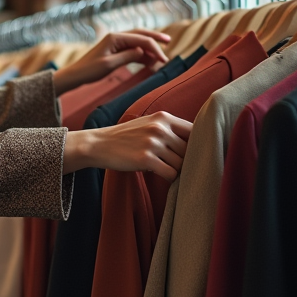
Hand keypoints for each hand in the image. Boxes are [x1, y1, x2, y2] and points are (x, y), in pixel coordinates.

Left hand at [52, 29, 171, 94]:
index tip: (164, 60)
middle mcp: (116, 37)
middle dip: (155, 38)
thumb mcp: (110, 64)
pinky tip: (150, 61)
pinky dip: (141, 55)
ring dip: (149, 49)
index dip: (154, 48)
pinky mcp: (115, 51)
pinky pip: (132, 50)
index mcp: (115, 37)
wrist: (76, 75)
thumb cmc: (90, 70)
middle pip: (141, 34)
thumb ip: (128, 56)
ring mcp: (116, 44)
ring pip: (137, 42)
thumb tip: (143, 50)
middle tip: (169, 42)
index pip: (141, 39)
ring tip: (160, 58)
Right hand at [62, 111, 191, 180]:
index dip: (198, 143)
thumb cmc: (124, 137)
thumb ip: (169, 129)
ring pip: (181, 163)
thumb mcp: (147, 123)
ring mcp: (153, 143)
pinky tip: (161, 175)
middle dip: (187, 160)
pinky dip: (170, 178)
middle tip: (179, 166)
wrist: (98, 144)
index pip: (195, 130)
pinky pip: (171, 173)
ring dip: (176, 170)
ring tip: (166, 169)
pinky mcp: (146, 159)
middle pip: (190, 150)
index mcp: (163, 117)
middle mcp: (160, 128)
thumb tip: (197, 143)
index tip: (195, 153)